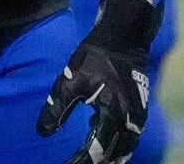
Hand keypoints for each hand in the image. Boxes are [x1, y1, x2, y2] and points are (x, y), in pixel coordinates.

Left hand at [37, 0, 162, 163]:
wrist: (123, 33)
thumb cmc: (96, 55)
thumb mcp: (71, 79)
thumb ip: (57, 108)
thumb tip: (42, 132)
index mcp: (113, 115)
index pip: (96, 151)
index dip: (81, 161)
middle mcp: (130, 120)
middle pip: (114, 154)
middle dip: (98, 161)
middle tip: (79, 163)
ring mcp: (138, 114)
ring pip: (126, 147)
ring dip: (111, 155)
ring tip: (95, 159)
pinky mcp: (140, 107)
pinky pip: (131, 134)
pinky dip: (118, 143)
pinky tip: (104, 137)